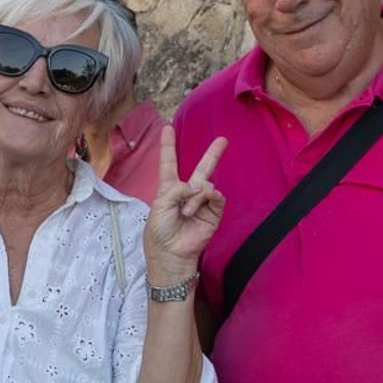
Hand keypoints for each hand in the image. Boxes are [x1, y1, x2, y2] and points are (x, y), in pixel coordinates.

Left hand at [144, 126, 226, 280]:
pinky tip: (197, 207)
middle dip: (212, 154)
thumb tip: (197, 186)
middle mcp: (187, 193)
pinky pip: (216, 196)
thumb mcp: (159, 205)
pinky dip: (207, 198)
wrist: (171, 254)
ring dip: (195, 195)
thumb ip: (176, 189)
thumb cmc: (159, 232)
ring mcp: (202, 203)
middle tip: (223, 140)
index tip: (167, 128)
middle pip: (201, 169)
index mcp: (169, 190)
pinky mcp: (213, 213)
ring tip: (185, 211)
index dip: (168, 146)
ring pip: (205, 184)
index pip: (169, 164)